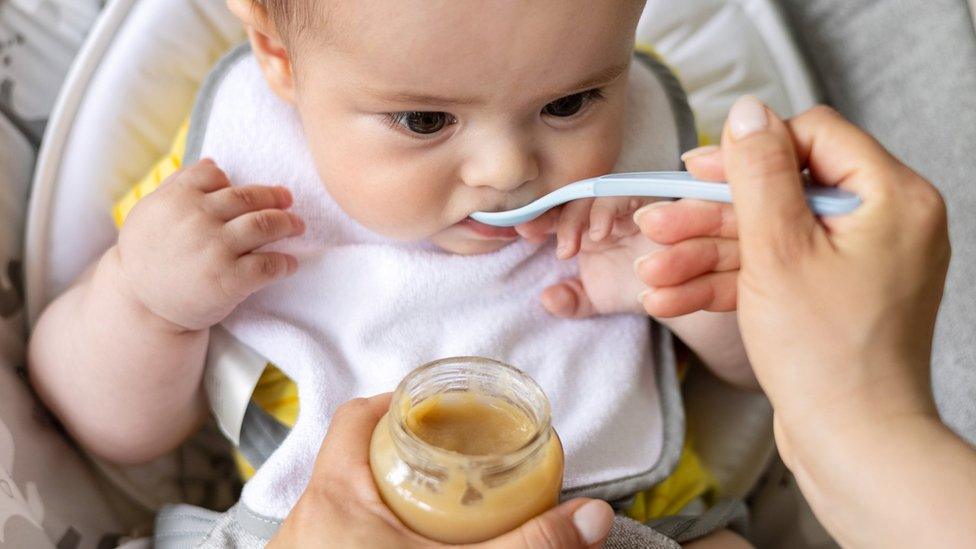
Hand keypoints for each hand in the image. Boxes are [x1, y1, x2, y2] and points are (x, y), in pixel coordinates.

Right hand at [115, 159, 303, 330]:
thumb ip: (178, 185)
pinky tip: (290, 264)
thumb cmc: (147, 258)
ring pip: (265, 226)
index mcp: (177, 198)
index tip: (248, 193)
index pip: (216, 176)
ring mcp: (216, 248)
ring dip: (288, 224)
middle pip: (249, 198)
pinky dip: (285, 263)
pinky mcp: (230, 279)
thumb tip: (212, 162)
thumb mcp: (149, 213)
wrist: (141, 307)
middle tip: (288, 201)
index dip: (234, 183)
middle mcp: (198, 218)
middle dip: (275, 198)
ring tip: (297, 226)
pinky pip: (269, 264)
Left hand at [271, 394, 614, 548]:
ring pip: (341, 499)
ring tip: (430, 497)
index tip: (436, 409)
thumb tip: (591, 519)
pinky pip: (334, 533)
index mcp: (333, 499)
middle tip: (445, 454)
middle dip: (398, 450)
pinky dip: (369, 527)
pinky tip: (403, 542)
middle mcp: (304, 522)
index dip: (396, 401)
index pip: (354, 418)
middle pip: (348, 456)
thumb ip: (526, 544)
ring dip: (383, 492)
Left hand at [517, 197, 661, 317]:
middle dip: (551, 213)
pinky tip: (600, 232)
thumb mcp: (597, 299)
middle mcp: (602, 211)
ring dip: (577, 214)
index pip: (554, 212)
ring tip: (569, 245)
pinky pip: (628, 193)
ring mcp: (625, 204)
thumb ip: (571, 301)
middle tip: (534, 233)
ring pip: (594, 192)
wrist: (680, 290)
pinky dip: (610, 208)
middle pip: (570, 198)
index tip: (521, 231)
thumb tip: (547, 299)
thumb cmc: (636, 286)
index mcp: (583, 227)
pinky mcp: (649, 200)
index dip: (536, 217)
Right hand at [637, 97, 949, 425]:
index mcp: (890, 197)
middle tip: (655, 226)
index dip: (747, 151)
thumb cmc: (827, 354)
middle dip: (709, 216)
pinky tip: (671, 298)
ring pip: (768, 238)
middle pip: (779, 192)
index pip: (811, 137)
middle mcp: (881, 224)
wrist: (852, 445)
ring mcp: (855, 264)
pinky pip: (775, 274)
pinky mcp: (831, 298)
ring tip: (649, 274)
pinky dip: (726, 284)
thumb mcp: (779, 250)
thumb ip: (760, 173)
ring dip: (704, 256)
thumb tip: (747, 111)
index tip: (695, 170)